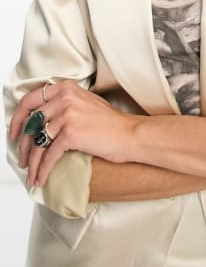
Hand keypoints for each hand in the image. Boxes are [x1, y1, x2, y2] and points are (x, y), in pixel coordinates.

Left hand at [9, 80, 137, 187]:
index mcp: (66, 88)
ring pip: (37, 142)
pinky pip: (48, 155)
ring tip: (31, 174)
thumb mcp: (85, 103)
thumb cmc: (110, 123)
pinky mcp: (71, 133)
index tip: (14, 133)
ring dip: (31, 162)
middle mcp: (65, 98)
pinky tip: (40, 178)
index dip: (17, 119)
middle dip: (21, 145)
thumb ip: (64, 104)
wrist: (129, 134)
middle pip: (30, 123)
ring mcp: (67, 114)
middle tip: (21, 158)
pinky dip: (42, 170)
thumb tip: (40, 120)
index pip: (30, 100)